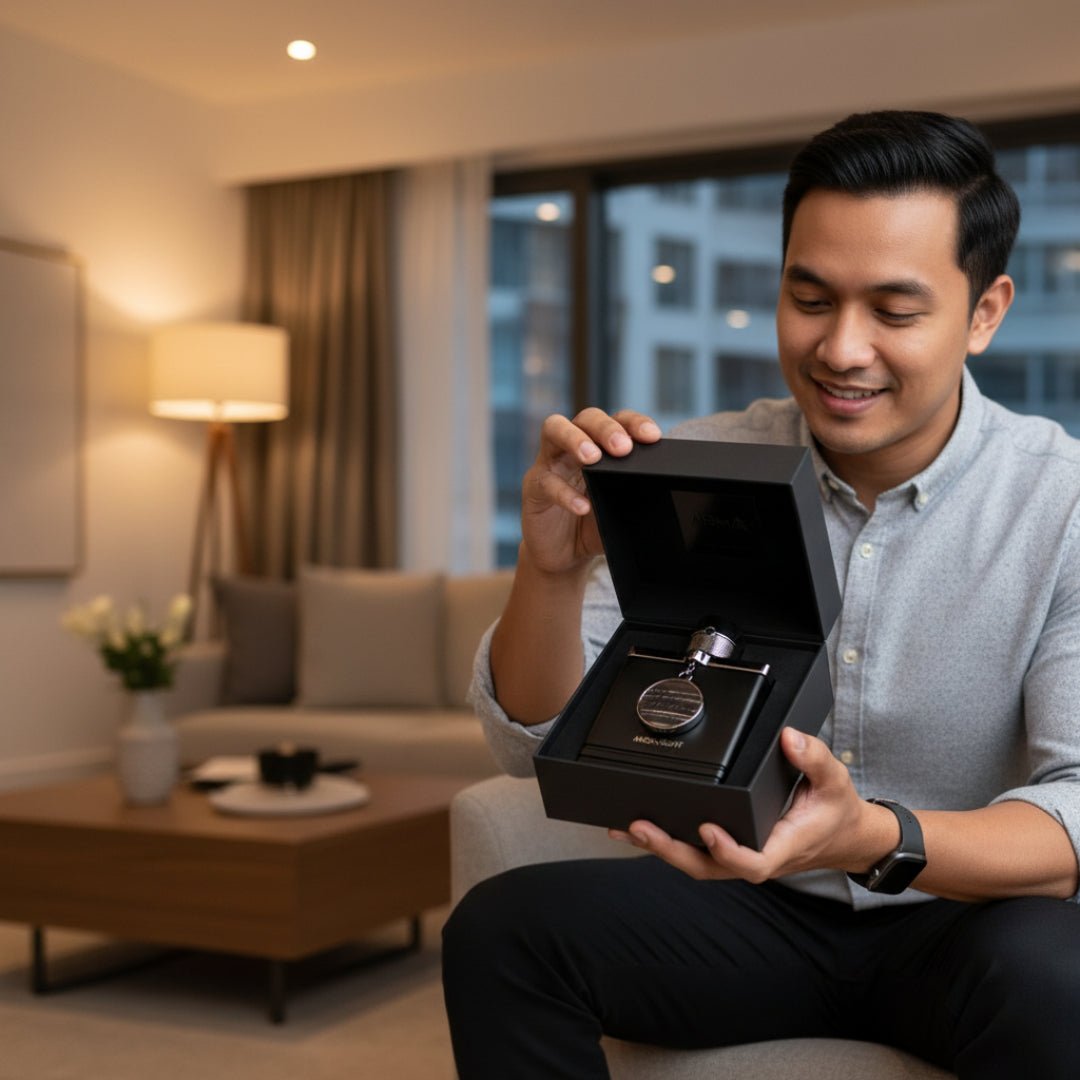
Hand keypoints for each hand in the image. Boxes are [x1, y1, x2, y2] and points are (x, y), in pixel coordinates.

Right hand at [521, 408, 660, 575]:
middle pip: (587, 417)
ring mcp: (551, 462)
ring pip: (554, 429)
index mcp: (600, 445)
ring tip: (591, 458)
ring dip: (574, 439)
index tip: (652, 436)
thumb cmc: (593, 525)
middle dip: (605, 428)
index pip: (618, 420)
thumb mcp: (619, 510)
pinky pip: (546, 481)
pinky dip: (564, 493)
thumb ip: (634, 497)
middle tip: (622, 448)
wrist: (564, 556)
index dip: (634, 423)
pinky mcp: (534, 486)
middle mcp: (573, 445)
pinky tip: (582, 507)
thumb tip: (659, 495)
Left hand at [609, 727, 892, 882]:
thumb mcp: (834, 779)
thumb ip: (814, 757)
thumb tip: (790, 737)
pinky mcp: (728, 847)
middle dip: (671, 849)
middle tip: (640, 826)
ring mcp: (739, 855)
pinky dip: (664, 842)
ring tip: (625, 827)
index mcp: (781, 845)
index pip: (752, 862)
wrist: (844, 835)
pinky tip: (635, 828)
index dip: (727, 851)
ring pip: (695, 862)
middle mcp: (756, 854)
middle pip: (708, 866)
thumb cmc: (835, 809)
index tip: (707, 830)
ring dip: (659, 847)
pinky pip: (694, 851)